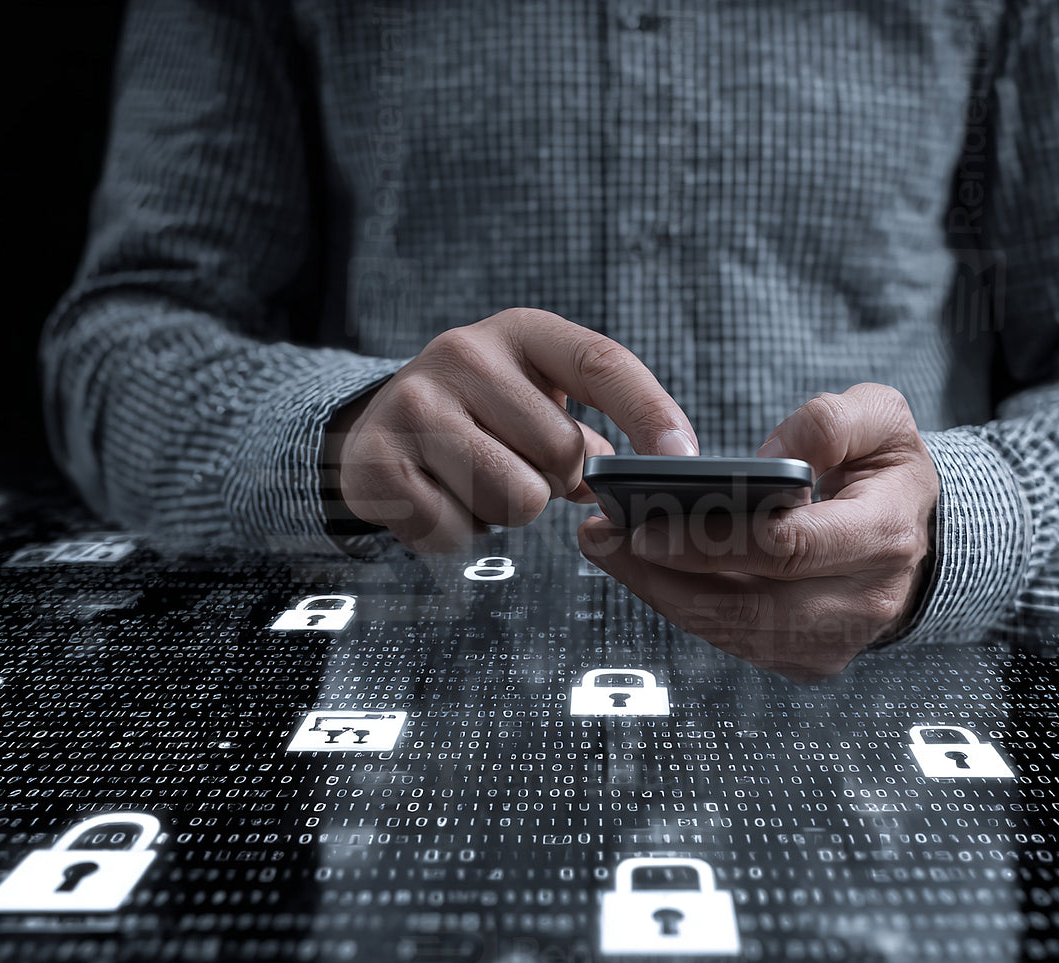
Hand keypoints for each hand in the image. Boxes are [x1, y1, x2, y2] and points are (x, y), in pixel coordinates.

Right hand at [328, 308, 697, 550]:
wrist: (377, 429)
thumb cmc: (479, 416)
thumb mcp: (536, 398)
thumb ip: (592, 429)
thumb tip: (653, 468)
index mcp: (519, 332)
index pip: (601, 363)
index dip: (649, 412)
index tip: (682, 456)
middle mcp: (462, 354)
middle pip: (563, 455)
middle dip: (553, 481)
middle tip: (516, 466)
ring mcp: (413, 404)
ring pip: (517, 499)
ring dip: (507, 512)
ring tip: (475, 481)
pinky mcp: (376, 462)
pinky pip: (458, 531)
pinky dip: (457, 534)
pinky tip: (437, 498)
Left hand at [579, 383, 938, 681]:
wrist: (924, 535)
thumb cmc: (889, 471)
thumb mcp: (881, 419)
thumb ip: (830, 420)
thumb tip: (769, 457)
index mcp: (882, 536)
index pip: (785, 548)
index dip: (709, 540)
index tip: (646, 524)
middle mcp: (863, 601)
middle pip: (745, 604)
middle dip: (661, 574)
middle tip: (601, 539)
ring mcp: (835, 641)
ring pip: (731, 631)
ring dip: (660, 595)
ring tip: (607, 552)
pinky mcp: (810, 659)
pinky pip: (734, 641)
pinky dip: (685, 609)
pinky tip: (645, 574)